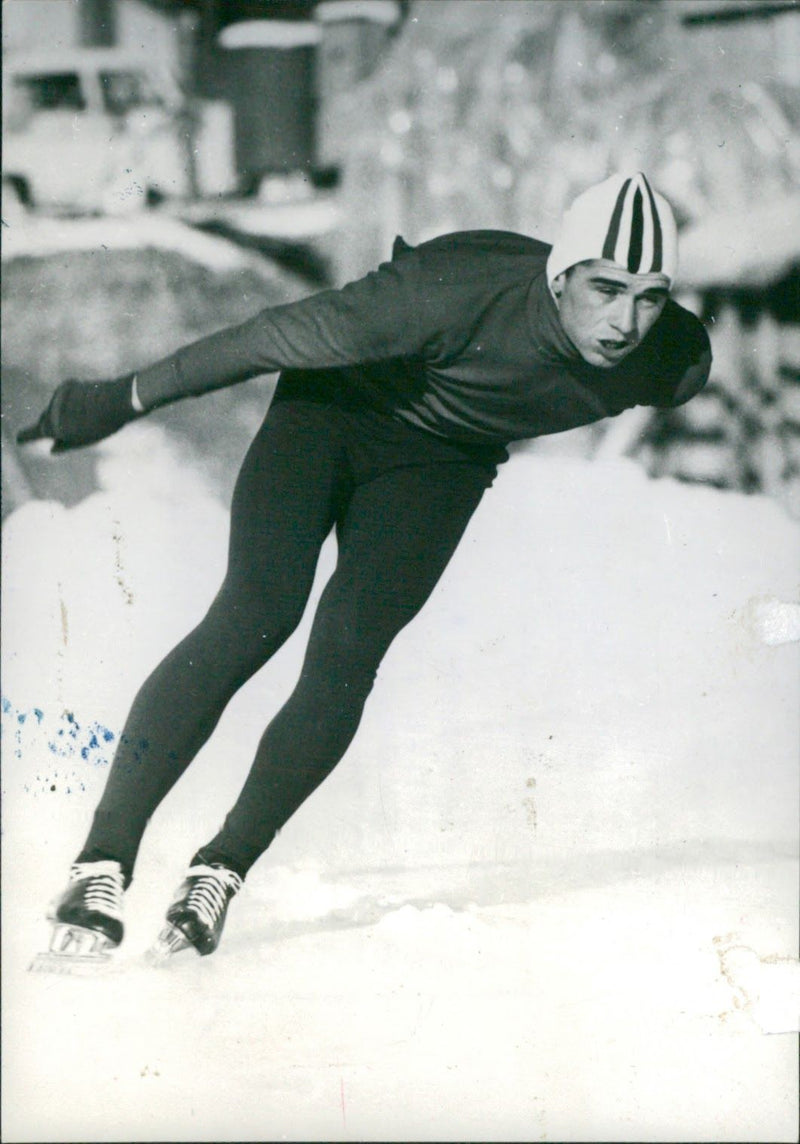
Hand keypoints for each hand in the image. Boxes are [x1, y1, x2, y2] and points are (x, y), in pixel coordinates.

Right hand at [16, 376, 137, 452]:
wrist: (117, 399)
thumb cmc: (102, 424)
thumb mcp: (84, 440)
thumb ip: (66, 444)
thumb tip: (53, 449)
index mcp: (55, 427)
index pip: (35, 432)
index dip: (26, 437)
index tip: (19, 439)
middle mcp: (52, 410)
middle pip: (45, 420)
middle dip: (49, 426)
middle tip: (58, 434)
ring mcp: (58, 396)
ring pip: (55, 408)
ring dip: (63, 413)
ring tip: (83, 418)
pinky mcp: (67, 385)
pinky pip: (63, 397)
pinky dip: (69, 403)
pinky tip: (84, 405)